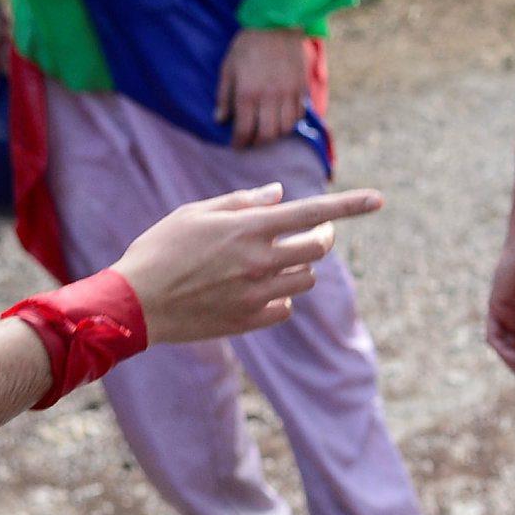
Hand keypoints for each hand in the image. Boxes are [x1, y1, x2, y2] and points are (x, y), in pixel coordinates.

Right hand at [111, 184, 380, 342]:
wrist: (134, 303)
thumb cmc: (159, 250)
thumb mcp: (194, 213)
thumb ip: (242, 202)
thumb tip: (280, 194)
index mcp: (249, 228)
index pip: (312, 211)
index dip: (350, 205)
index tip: (379, 199)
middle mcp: (261, 261)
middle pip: (319, 247)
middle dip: (321, 236)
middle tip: (311, 232)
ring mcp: (258, 293)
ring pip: (306, 278)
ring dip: (298, 266)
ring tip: (269, 261)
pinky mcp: (251, 320)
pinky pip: (286, 308)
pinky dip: (279, 298)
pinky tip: (254, 291)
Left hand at [217, 27, 314, 147]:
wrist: (277, 25)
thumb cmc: (247, 46)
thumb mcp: (228, 68)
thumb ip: (224, 96)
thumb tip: (220, 120)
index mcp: (247, 93)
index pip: (243, 129)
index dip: (239, 142)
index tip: (236, 145)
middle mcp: (269, 98)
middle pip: (266, 134)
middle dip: (257, 142)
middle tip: (251, 141)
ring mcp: (288, 94)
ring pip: (285, 128)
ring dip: (275, 134)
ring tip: (266, 131)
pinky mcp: (301, 89)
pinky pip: (298, 115)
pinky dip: (290, 122)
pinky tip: (282, 118)